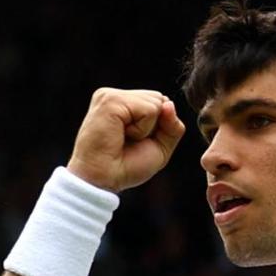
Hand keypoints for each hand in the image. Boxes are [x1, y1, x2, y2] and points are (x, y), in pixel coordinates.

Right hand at [67, 88, 186, 192]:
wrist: (103, 180)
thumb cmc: (125, 166)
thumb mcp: (160, 147)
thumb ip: (172, 126)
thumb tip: (169, 103)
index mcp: (123, 103)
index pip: (159, 101)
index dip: (158, 126)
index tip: (136, 141)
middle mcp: (116, 96)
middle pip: (160, 98)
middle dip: (154, 126)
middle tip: (130, 141)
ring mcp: (112, 96)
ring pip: (156, 102)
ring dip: (147, 129)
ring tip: (124, 138)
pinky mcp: (111, 100)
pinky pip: (149, 110)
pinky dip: (142, 129)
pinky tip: (122, 135)